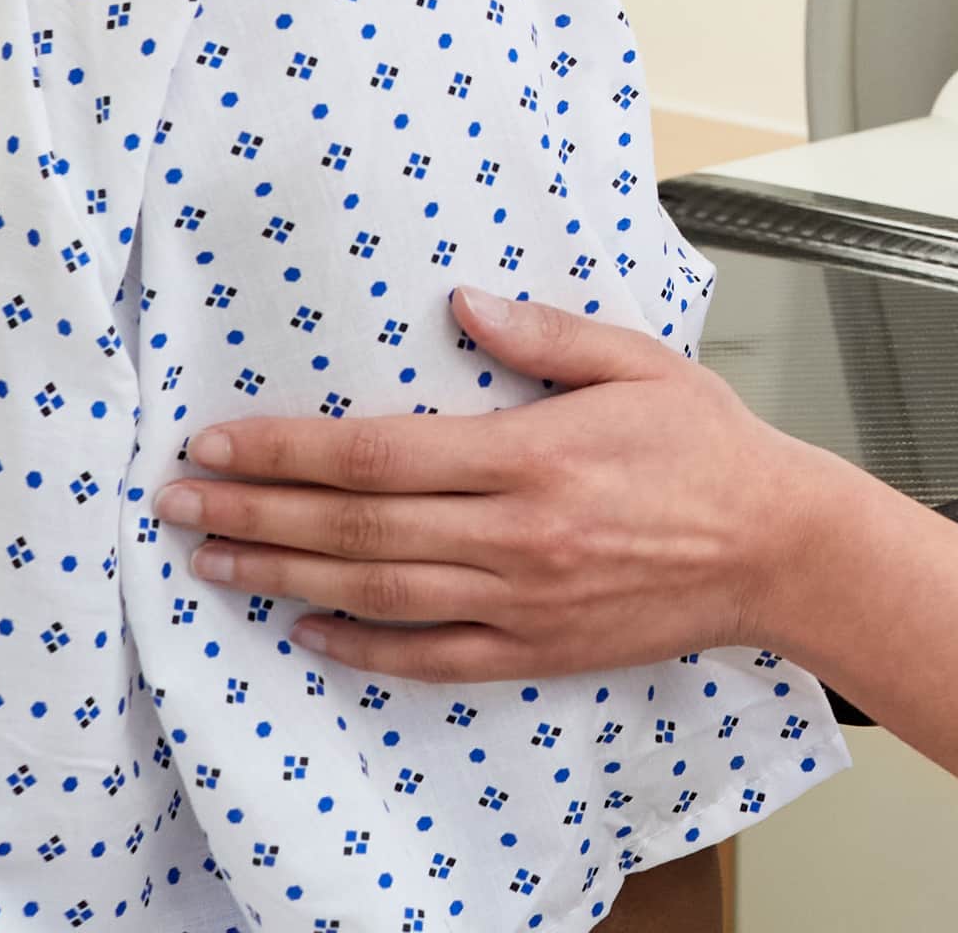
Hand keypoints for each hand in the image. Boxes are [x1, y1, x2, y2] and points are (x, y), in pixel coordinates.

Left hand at [154, 286, 842, 681]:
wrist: (779, 549)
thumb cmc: (713, 450)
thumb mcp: (640, 362)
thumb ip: (546, 333)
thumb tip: (463, 302)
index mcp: (533, 456)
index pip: (377, 453)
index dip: (286, 450)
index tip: (220, 441)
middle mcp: (516, 534)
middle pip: (355, 525)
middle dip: (254, 511)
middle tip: (177, 501)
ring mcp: (521, 599)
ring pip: (375, 591)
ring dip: (282, 576)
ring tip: (212, 559)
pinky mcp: (535, 647)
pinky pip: (429, 655)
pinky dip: (361, 647)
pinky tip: (306, 629)